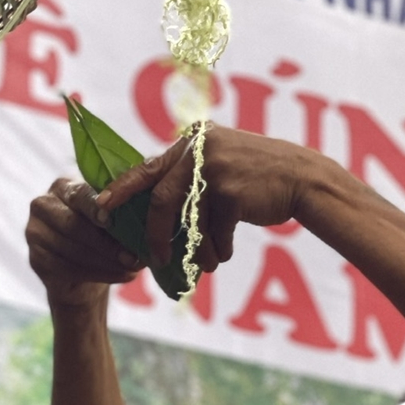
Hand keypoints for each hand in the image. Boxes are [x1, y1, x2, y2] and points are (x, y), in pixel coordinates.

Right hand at [27, 177, 142, 311]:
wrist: (80, 274)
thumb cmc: (100, 237)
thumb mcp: (108, 221)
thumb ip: (117, 215)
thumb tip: (143, 225)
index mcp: (63, 187)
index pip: (78, 194)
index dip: (94, 208)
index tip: (111, 221)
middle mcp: (43, 205)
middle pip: (73, 225)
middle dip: (105, 243)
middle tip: (132, 256)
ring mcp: (34, 233)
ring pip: (71, 249)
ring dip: (105, 262)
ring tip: (130, 269)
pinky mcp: (35, 259)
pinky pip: (66, 268)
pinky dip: (97, 274)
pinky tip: (119, 277)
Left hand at [96, 127, 311, 270]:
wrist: (303, 180)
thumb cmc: (257, 180)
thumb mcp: (220, 166)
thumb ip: (189, 177)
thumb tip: (152, 209)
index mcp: (192, 141)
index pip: (147, 167)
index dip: (122, 189)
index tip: (101, 207)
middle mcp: (199, 148)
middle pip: (160, 198)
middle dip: (155, 233)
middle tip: (155, 258)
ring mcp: (214, 167)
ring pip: (189, 220)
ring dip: (197, 248)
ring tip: (207, 264)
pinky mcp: (230, 190)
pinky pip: (214, 229)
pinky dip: (218, 247)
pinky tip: (226, 253)